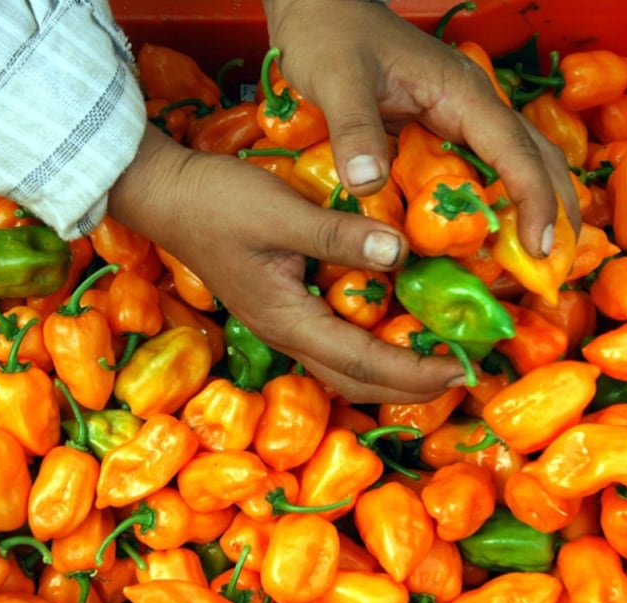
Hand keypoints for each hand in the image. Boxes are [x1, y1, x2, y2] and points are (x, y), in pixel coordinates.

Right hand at [109, 125, 467, 403]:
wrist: (166, 195)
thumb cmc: (217, 202)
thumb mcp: (281, 211)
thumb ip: (339, 235)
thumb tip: (401, 253)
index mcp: (286, 318)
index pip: (361, 363)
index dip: (413, 373)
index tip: (460, 371)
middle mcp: (285, 331)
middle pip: (354, 379)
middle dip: (408, 385)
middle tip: (460, 373)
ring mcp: (280, 321)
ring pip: (342, 365)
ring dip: (390, 369)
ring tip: (436, 354)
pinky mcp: (279, 304)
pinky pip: (333, 341)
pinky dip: (370, 344)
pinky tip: (394, 321)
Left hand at [263, 0, 580, 250]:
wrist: (318, 9)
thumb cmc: (329, 35)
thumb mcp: (337, 80)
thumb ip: (354, 129)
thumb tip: (368, 186)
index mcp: (461, 94)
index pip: (516, 153)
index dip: (535, 203)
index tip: (539, 251)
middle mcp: (471, 106)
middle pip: (535, 160)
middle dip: (554, 212)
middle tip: (553, 270)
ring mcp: (458, 116)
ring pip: (514, 164)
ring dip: (531, 209)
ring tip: (531, 264)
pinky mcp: (437, 127)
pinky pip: (477, 169)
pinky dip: (491, 203)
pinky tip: (482, 237)